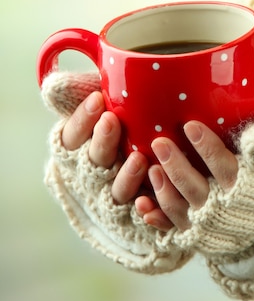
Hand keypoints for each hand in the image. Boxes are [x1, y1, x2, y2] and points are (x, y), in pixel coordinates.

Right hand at [61, 90, 148, 204]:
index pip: (74, 134)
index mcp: (78, 148)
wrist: (143, 170)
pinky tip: (149, 202)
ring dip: (126, 177)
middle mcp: (92, 174)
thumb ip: (82, 94)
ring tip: (138, 159)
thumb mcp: (99, 108)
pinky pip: (140, 215)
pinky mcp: (136, 214)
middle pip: (94, 161)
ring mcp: (113, 196)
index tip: (97, 99)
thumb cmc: (118, 124)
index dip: (83, 119)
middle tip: (111, 120)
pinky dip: (145, 210)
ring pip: (116, 191)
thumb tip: (56, 85)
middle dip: (102, 141)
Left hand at [135, 122, 238, 231]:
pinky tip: (143, 205)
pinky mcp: (197, 233)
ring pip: (182, 210)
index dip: (208, 149)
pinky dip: (158, 219)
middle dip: (177, 167)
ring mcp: (210, 224)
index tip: (190, 126)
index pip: (226, 168)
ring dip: (164, 190)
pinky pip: (174, 229)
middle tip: (159, 142)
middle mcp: (228, 208)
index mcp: (249, 186)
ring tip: (151, 167)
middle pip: (198, 190)